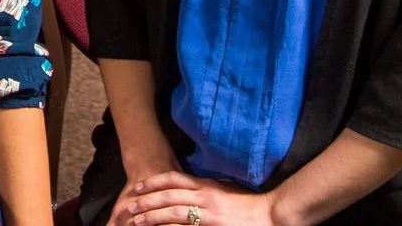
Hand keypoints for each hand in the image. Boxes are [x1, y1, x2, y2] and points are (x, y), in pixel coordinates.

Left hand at [115, 172, 280, 225]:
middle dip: (147, 202)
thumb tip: (185, 187)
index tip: (138, 187)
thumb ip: (204, 188)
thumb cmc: (247, 203)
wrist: (271, 215)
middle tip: (130, 206)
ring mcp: (210, 215)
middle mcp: (205, 198)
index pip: (173, 179)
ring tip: (138, 222)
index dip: (153, 182)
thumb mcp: (223, 190)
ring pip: (175, 214)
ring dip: (154, 218)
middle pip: (169, 197)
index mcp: (206, 186)